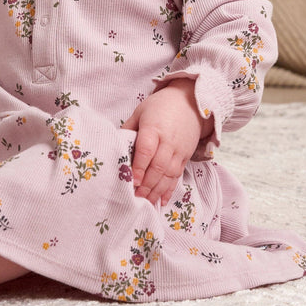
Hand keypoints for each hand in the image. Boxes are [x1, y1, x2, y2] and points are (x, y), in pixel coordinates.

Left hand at [121, 78, 211, 205]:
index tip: (131, 181)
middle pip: (158, 166)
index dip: (139, 167)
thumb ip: (128, 129)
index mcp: (154, 128)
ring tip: (146, 203)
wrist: (190, 102)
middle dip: (146, 184)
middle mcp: (168, 142)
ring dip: (157, 191)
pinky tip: (161, 201)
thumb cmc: (159, 106)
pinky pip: (177, 176)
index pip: (146, 150)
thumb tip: (115, 146)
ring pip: (169, 175)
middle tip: (135, 198)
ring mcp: (179, 151)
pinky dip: (169, 190)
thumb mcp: (140, 112)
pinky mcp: (185, 157)